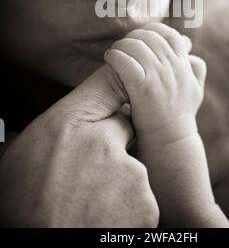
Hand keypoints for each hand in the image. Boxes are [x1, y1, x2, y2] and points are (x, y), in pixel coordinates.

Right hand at [0, 64, 158, 226]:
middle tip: (88, 169)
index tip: (114, 96)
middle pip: (124, 124)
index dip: (112, 91)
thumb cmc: (23, 210)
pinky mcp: (145, 203)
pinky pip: (143, 193)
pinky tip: (105, 214)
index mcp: (68, 125)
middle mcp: (102, 141)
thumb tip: (26, 123)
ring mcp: (129, 172)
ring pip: (133, 161)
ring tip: (91, 199)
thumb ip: (33, 131)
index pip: (109, 81)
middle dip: (112, 141)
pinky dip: (130, 203)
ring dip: (120, 176)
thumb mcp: (16, 158)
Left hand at [104, 23, 205, 137]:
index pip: (169, 35)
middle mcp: (174, 67)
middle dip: (133, 38)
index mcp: (185, 65)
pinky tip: (110, 60)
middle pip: (149, 37)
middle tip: (123, 46)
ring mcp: (160, 76)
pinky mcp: (144, 87)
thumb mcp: (195, 91)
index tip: (140, 38)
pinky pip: (124, 61)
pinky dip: (114, 56)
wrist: (171, 143)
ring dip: (121, 46)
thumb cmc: (178, 118)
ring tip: (115, 53)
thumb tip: (192, 55)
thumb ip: (196, 71)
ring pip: (135, 45)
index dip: (152, 31)